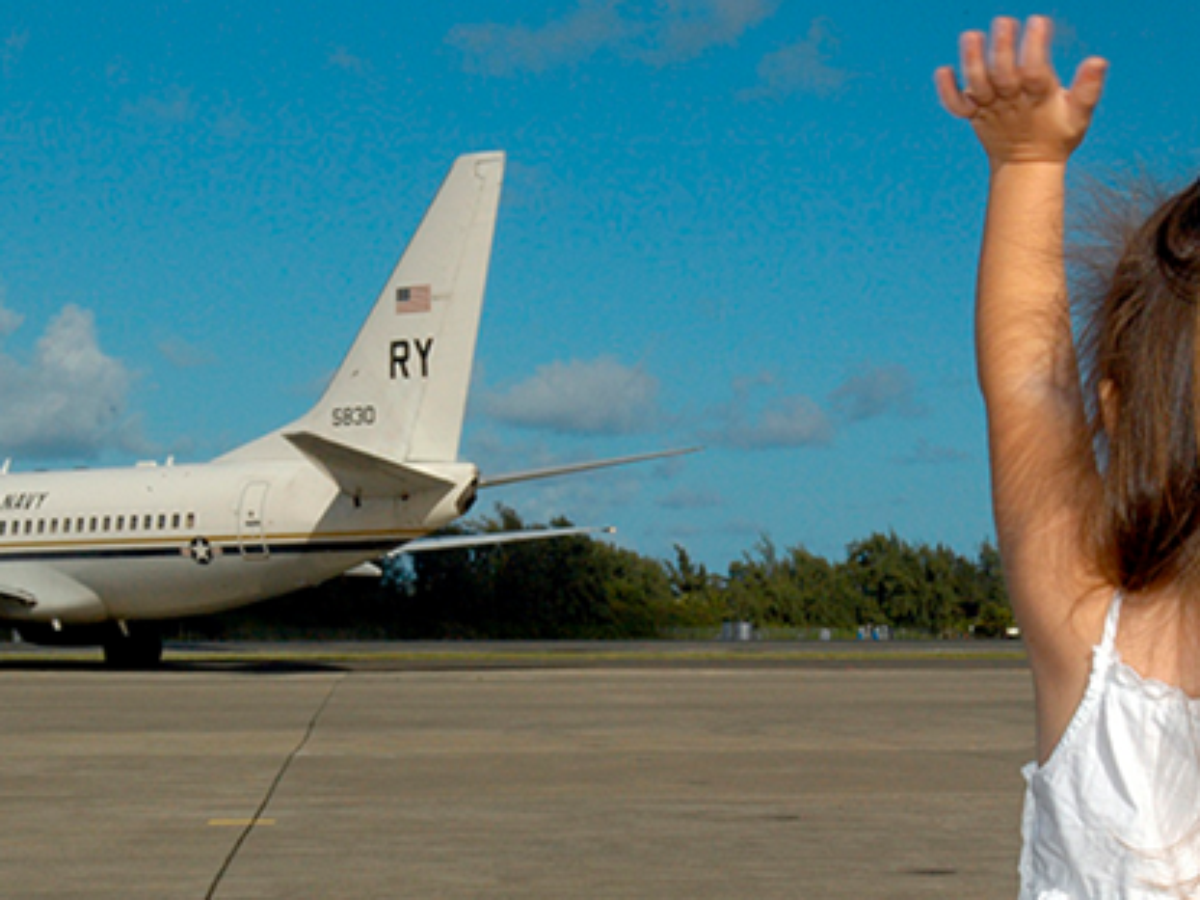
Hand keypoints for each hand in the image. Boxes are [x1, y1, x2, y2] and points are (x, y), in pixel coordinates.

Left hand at [935, 16, 1107, 166]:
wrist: (1026, 166)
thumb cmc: (1057, 135)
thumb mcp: (1079, 116)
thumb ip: (1088, 90)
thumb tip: (1098, 61)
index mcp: (1039, 98)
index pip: (1035, 69)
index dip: (1036, 46)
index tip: (1038, 21)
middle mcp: (1011, 102)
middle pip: (1003, 73)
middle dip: (1002, 48)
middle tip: (1003, 21)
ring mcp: (989, 109)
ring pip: (978, 85)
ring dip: (972, 61)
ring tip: (970, 36)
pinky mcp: (974, 115)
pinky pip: (956, 105)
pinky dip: (947, 91)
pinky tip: (942, 70)